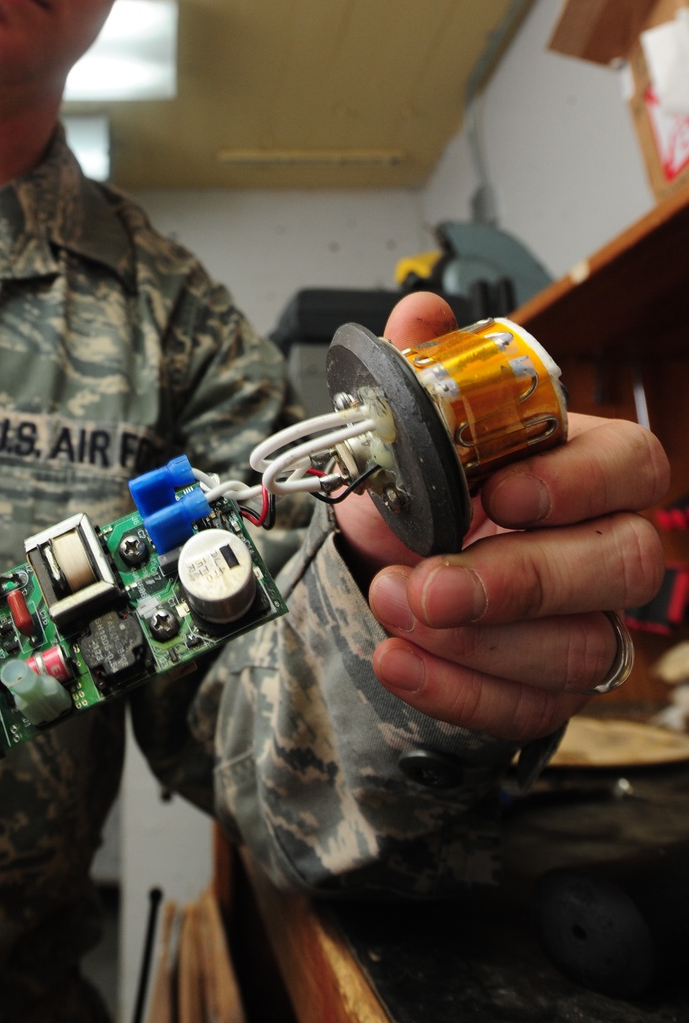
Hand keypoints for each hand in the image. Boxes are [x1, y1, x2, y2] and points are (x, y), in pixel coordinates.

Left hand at [333, 293, 667, 741]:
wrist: (398, 563)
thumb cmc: (433, 491)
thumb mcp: (414, 429)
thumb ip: (421, 369)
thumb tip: (421, 314)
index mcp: (589, 464)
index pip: (630, 465)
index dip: (575, 482)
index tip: (499, 495)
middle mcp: (608, 544)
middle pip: (621, 565)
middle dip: (519, 579)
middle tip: (429, 581)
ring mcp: (589, 622)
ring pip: (579, 648)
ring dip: (478, 641)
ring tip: (392, 607)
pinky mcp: (553, 689)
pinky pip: (530, 708)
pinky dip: (458, 691)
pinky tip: (399, 661)